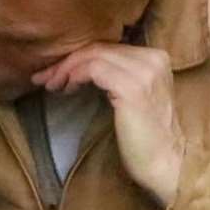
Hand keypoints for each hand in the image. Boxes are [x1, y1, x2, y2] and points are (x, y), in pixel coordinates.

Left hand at [32, 44, 184, 206]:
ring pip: (93, 55)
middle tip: (44, 78)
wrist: (166, 163)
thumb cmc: (145, 138)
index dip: (78, 56)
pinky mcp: (132, 87)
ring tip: (52, 86)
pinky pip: (93, 69)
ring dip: (66, 69)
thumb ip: (116, 77)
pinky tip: (67, 89)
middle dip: (66, 61)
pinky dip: (75, 76)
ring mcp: (144, 71)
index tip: (54, 72)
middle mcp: (153, 59)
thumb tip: (79, 67)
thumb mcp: (132, 97)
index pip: (109, 47)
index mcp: (156, 58)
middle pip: (99, 47)